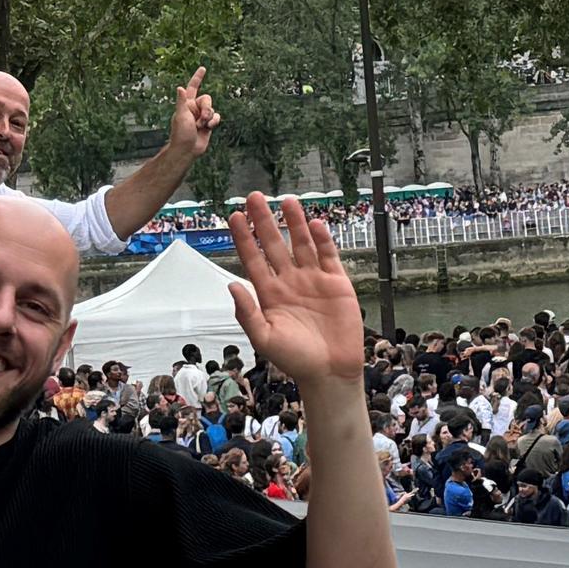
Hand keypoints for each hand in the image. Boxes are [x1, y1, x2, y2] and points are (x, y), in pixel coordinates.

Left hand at [167, 68, 218, 157]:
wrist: (188, 149)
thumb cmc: (181, 133)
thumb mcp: (180, 116)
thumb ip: (181, 101)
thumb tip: (179, 87)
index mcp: (186, 104)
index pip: (193, 87)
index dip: (198, 78)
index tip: (203, 68)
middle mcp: (194, 108)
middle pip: (207, 99)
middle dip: (206, 109)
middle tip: (200, 120)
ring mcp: (201, 116)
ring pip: (212, 109)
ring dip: (209, 118)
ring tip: (201, 126)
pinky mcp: (208, 123)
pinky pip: (216, 117)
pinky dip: (214, 122)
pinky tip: (208, 128)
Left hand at [230, 194, 365, 386]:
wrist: (330, 371)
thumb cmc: (295, 359)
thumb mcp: (264, 338)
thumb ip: (247, 313)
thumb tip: (232, 286)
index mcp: (269, 293)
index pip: (253, 258)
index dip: (245, 238)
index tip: (235, 216)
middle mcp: (289, 281)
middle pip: (275, 244)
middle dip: (265, 221)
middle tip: (255, 196)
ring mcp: (313, 280)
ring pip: (301, 244)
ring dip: (294, 222)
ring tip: (286, 200)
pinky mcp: (336, 283)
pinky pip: (328, 255)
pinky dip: (322, 239)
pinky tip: (315, 223)